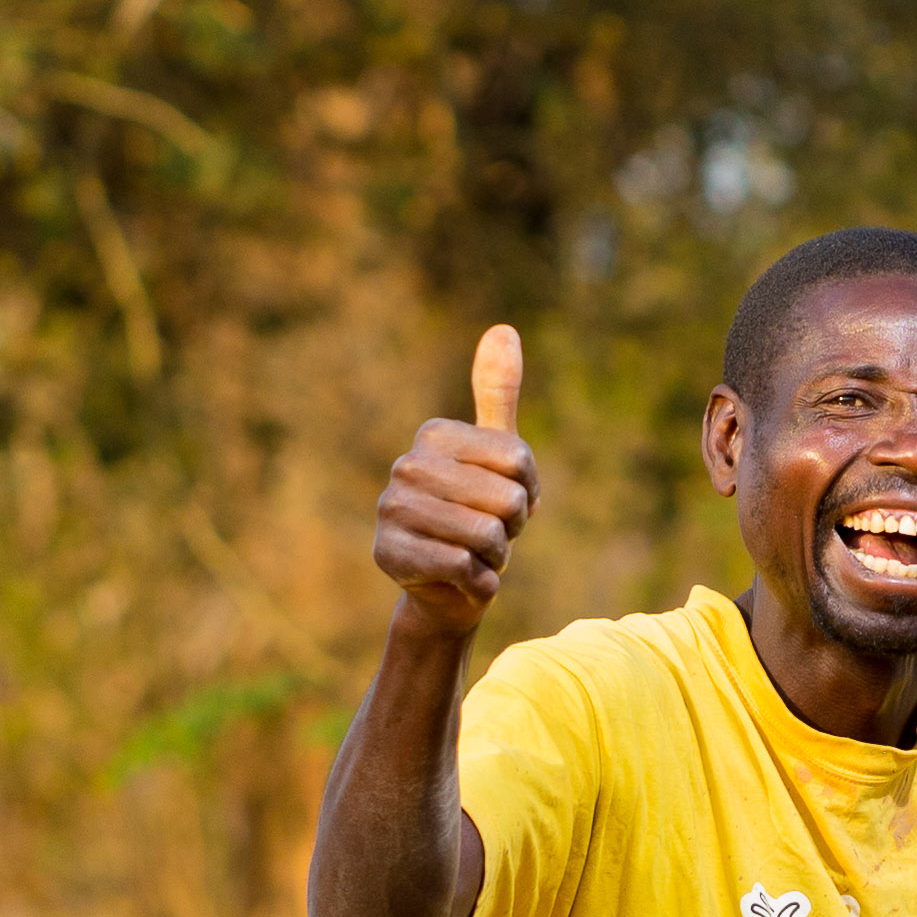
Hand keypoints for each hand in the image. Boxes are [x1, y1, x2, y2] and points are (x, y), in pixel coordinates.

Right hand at [376, 325, 536, 630]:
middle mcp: (405, 466)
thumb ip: (498, 394)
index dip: (528, 492)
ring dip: (495, 557)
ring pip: (485, 535)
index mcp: (433, 435)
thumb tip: (503, 328)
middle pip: (505, 499)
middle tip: (490, 534)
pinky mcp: (388, 556)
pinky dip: (479, 583)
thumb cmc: (480, 515)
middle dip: (511, 528)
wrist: (450, 588)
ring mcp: (391, 510)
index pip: (519, 461)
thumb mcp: (499, 455)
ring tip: (475, 555)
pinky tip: (463, 579)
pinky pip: (464, 567)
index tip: (506, 502)